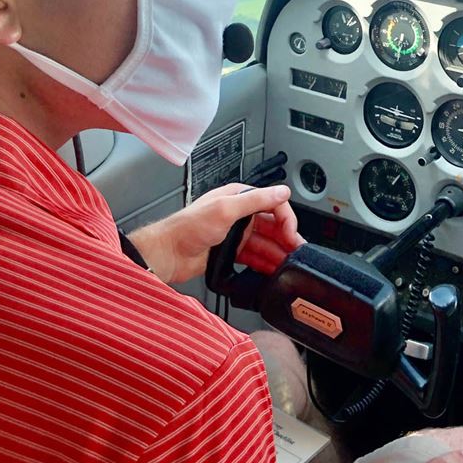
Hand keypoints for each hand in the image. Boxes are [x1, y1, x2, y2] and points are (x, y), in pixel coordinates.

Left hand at [128, 184, 302, 283]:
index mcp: (238, 197)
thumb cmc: (187, 228)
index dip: (285, 218)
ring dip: (277, 253)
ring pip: (264, 243)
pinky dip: (264, 263)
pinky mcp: (230, 252)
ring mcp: (234, 234)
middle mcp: (238, 214)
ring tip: (288, 265)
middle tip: (296, 253)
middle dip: (286, 238)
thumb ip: (255, 200)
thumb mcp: (225, 209)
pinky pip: (254, 257)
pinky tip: (272, 270)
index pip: (272, 204)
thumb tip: (281, 191)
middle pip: (271, 225)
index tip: (291, 233)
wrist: (167, 254)